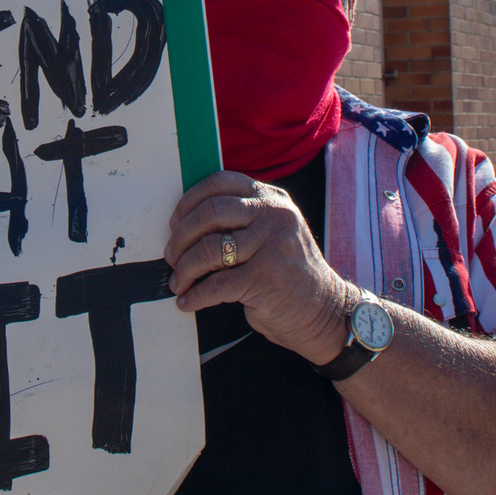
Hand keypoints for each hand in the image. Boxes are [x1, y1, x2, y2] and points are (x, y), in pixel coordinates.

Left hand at [164, 170, 357, 364]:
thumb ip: (243, 219)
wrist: (324, 311)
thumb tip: (187, 224)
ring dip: (184, 269)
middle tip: (171, 256)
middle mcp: (274, 215)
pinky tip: (188, 302)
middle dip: (181, 238)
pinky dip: (195, 296)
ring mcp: (272, 245)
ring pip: (209, 250)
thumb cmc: (288, 272)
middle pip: (210, 213)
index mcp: (272, 198)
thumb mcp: (273, 231)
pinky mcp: (265, 278)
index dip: (189, 201)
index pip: (220, 183)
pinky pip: (216, 285)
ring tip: (178, 282)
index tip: (175, 222)